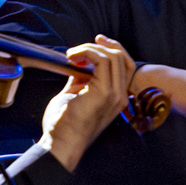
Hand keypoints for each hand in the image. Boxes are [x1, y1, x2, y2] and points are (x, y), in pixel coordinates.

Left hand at [37, 35, 135, 170]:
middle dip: (101, 45)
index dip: (112, 49)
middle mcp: (120, 95)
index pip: (125, 65)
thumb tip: (78, 63)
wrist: (60, 143)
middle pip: (121, 57)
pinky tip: (72, 58)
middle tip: (78, 49)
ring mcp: (115, 94)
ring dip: (90, 49)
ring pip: (113, 56)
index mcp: (116, 97)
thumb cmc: (64, 124)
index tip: (95, 41)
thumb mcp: (75, 95)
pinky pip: (101, 61)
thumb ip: (81, 79)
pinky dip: (86, 53)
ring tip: (71, 56)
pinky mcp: (104, 92)